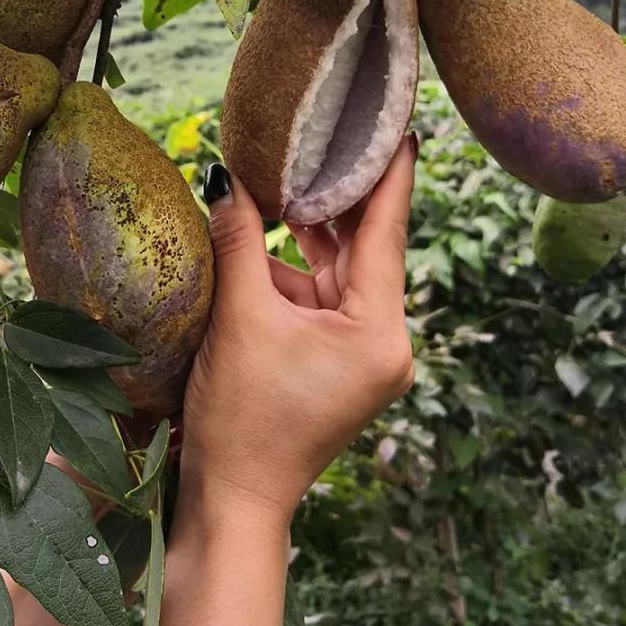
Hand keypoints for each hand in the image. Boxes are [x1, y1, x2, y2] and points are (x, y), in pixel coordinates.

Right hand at [178, 134, 417, 527]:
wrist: (234, 500)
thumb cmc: (241, 418)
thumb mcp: (239, 319)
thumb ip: (239, 241)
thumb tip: (226, 178)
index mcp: (380, 332)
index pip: (387, 233)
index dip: (389, 174)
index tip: (400, 125)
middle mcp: (385, 343)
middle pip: (364, 250)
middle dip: (337, 198)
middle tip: (328, 135)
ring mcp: (363, 356)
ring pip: (339, 274)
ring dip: (308, 236)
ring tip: (284, 178)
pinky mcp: (338, 365)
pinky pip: (321, 301)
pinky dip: (294, 273)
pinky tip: (263, 237)